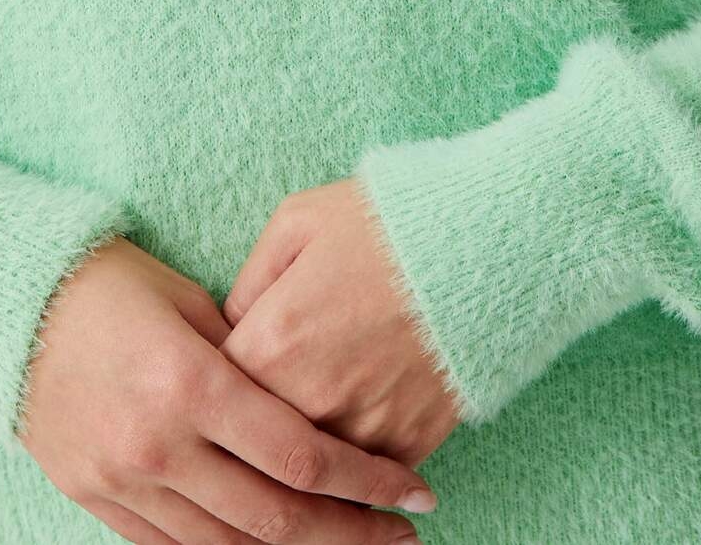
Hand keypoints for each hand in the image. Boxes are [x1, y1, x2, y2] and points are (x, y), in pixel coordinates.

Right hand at [16, 234, 438, 544]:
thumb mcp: (192, 304)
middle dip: (349, 534)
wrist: (9, 305)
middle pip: (274, 518)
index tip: (415, 491)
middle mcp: (158, 444)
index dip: (367, 482)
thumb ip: (252, 357)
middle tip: (401, 536)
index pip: (299, 457)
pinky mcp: (97, 500)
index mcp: (190, 384)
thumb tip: (314, 400)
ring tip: (348, 543)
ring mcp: (123, 482)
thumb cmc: (113, 283)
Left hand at [220, 178, 462, 472]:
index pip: (214, 393)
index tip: (222, 375)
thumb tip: (231, 328)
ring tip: (303, 438)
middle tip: (255, 419)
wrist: (487, 243)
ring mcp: (362, 431)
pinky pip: (363, 479)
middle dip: (250, 432)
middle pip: (256, 444)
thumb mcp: (299, 221)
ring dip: (300, 459)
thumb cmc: (388, 221)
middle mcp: (310, 400)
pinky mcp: (408, 446)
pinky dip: (354, 470)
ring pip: (308, 473)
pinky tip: (350, 452)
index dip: (214, 384)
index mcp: (272, 342)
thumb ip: (250, 282)